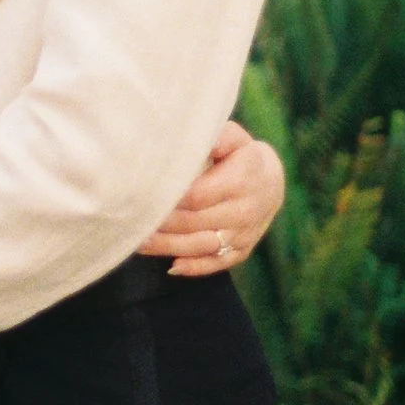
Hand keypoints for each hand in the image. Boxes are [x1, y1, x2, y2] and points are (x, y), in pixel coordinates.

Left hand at [138, 122, 284, 275]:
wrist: (273, 182)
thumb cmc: (241, 156)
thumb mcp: (235, 139)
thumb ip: (218, 136)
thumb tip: (203, 139)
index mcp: (240, 180)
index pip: (197, 196)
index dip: (169, 200)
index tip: (143, 197)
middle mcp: (244, 210)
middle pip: (195, 222)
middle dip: (162, 224)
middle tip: (131, 221)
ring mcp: (244, 234)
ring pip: (203, 245)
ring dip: (169, 247)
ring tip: (139, 242)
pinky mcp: (242, 250)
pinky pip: (218, 263)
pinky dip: (195, 267)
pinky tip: (171, 266)